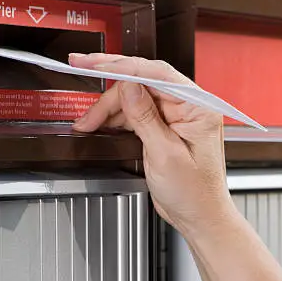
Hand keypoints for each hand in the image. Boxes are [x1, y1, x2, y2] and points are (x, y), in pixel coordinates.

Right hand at [69, 53, 233, 235]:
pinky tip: (100, 124)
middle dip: (110, 85)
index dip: (123, 66)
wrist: (200, 217)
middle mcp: (189, 106)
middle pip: (143, 82)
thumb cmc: (196, 194)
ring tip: (87, 121)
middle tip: (81, 69)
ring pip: (135, 98)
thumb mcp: (166, 155)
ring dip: (108, 107)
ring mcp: (175, 116)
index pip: (158, 74)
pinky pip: (136, 113)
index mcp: (198, 107)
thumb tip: (129, 86)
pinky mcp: (164, 127)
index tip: (96, 63)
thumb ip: (146, 118)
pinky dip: (116, 118)